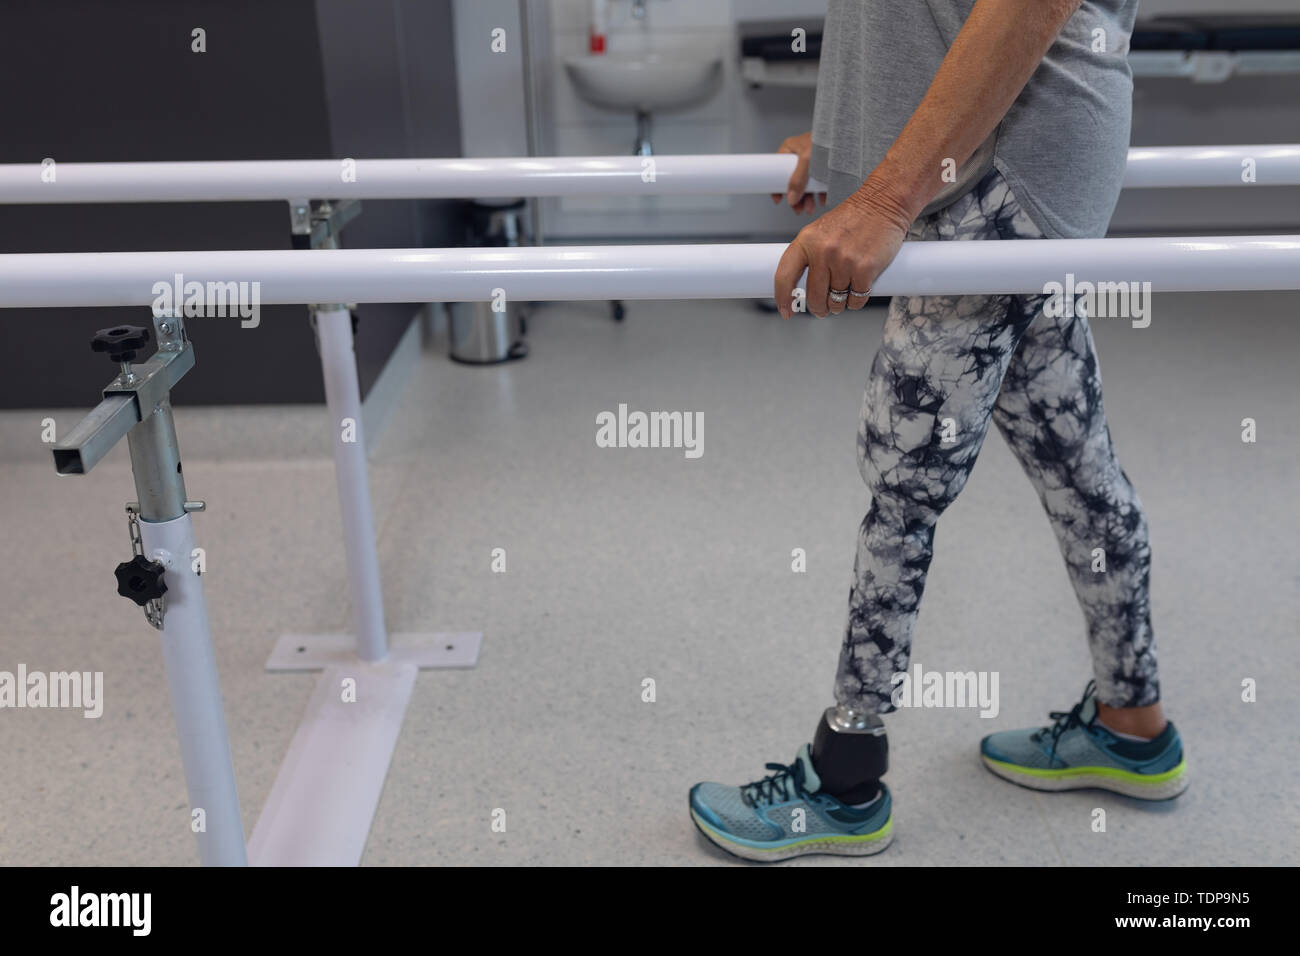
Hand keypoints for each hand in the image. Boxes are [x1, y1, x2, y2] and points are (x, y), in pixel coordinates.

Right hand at [772, 132, 825, 215]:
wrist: (847, 134)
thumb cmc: (826, 140)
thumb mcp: (807, 161)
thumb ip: (797, 181)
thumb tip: (791, 200)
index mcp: (790, 149)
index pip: (776, 170)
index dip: (776, 186)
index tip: (779, 200)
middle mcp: (800, 155)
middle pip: (793, 180)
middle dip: (796, 197)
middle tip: (798, 209)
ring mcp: (812, 160)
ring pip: (806, 183)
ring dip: (808, 198)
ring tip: (811, 208)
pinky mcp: (825, 165)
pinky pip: (819, 181)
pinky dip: (819, 193)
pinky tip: (822, 200)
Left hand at [773, 179, 913, 318]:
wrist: (883, 202)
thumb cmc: (853, 218)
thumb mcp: (821, 232)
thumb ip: (809, 256)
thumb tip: (800, 288)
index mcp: (807, 241)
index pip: (785, 276)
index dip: (783, 298)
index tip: (786, 311)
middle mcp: (823, 251)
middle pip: (814, 296)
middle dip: (818, 308)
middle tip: (823, 309)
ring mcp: (844, 261)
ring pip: (836, 301)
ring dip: (839, 304)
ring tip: (844, 294)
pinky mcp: (865, 269)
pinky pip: (856, 300)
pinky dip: (856, 302)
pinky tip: (858, 292)